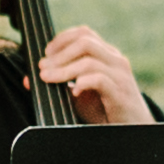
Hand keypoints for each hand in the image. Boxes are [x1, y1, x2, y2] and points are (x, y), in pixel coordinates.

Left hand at [37, 21, 151, 125]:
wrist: (133, 130)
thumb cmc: (105, 110)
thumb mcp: (79, 94)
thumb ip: (59, 83)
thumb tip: (29, 79)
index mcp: (107, 56)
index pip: (84, 33)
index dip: (62, 39)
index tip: (46, 54)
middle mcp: (115, 61)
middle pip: (85, 41)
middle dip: (59, 53)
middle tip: (43, 68)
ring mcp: (120, 76)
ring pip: (89, 60)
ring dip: (63, 69)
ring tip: (49, 79)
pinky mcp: (121, 93)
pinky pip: (100, 79)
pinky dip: (82, 82)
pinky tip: (74, 91)